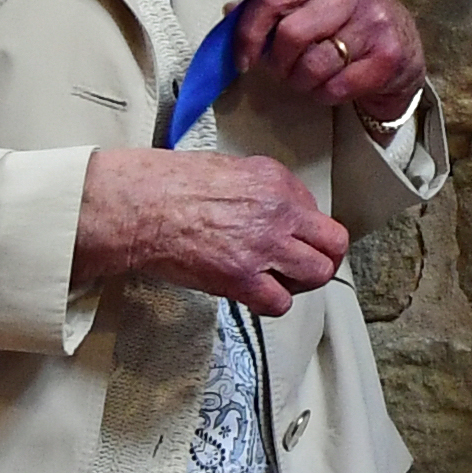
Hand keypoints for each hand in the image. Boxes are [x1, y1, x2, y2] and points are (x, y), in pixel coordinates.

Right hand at [76, 148, 347, 316]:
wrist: (138, 206)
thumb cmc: (169, 184)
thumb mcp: (229, 169)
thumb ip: (262, 190)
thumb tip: (275, 210)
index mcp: (276, 182)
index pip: (318, 213)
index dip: (306, 231)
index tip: (291, 239)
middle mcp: (278, 212)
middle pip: (333, 244)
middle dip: (321, 258)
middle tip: (301, 267)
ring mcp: (263, 247)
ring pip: (317, 274)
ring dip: (301, 282)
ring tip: (279, 282)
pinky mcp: (241, 278)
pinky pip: (279, 303)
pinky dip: (271, 304)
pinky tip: (255, 297)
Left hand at [233, 0, 426, 126]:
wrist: (406, 49)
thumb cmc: (351, 25)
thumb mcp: (316, 3)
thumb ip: (276, 4)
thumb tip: (229, 11)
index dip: (248, 33)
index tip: (243, 59)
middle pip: (290, 34)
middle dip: (279, 63)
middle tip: (285, 70)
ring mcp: (375, 23)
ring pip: (312, 65)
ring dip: (302, 83)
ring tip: (310, 79)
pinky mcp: (388, 56)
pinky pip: (336, 87)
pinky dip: (326, 95)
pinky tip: (334, 86)